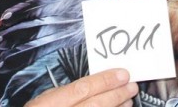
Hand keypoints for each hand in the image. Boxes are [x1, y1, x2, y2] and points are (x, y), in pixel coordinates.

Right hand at [23, 68, 137, 106]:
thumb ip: (66, 94)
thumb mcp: (45, 101)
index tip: (122, 73)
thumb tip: (95, 83)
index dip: (104, 80)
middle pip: (94, 105)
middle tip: (131, 86)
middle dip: (116, 94)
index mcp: (50, 104)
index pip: (82, 89)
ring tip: (128, 100)